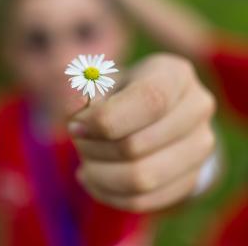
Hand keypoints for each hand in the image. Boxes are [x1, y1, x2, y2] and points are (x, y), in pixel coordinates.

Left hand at [68, 54, 215, 212]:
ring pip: (142, 180)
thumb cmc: (123, 94)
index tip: (75, 126)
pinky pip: (143, 201)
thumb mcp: (102, 83)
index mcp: (175, 75)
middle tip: (77, 140)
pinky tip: (93, 178)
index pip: (149, 101)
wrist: (154, 115)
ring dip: (99, 174)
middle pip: (137, 145)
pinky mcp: (190, 177)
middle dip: (93, 148)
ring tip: (85, 162)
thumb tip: (74, 109)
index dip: (104, 119)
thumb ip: (83, 91)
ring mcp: (200, 146)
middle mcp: (197, 108)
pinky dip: (108, 193)